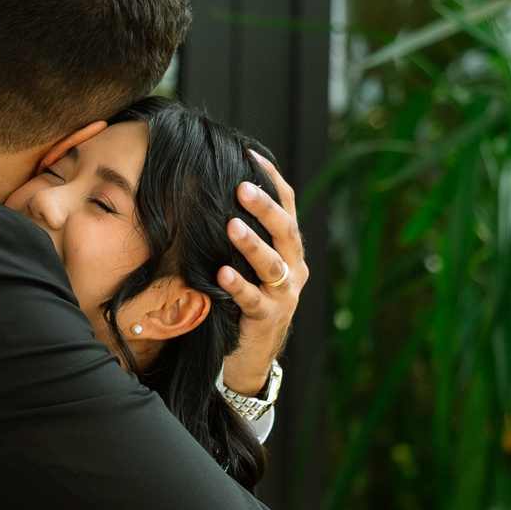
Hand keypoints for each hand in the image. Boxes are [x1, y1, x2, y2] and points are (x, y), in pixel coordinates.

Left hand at [219, 152, 303, 394]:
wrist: (251, 354)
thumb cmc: (245, 300)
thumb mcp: (248, 264)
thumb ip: (243, 235)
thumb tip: (216, 192)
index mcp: (290, 249)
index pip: (288, 206)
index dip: (272, 180)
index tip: (250, 155)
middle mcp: (294, 268)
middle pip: (285, 230)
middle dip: (264, 207)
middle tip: (242, 187)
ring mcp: (285, 294)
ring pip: (272, 264)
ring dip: (251, 243)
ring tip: (231, 226)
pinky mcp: (268, 318)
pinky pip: (253, 299)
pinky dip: (238, 285)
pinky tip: (222, 273)